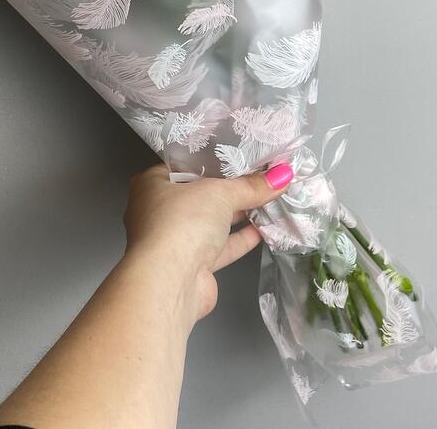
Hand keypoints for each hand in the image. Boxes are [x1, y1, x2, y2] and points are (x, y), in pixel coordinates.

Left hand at [121, 161, 293, 324]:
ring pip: (212, 221)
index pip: (186, 164)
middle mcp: (160, 210)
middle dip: (231, 188)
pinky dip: (241, 237)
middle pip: (201, 194)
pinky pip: (221, 245)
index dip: (215, 159)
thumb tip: (282, 175)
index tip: (243, 153)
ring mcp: (176, 239)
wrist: (171, 282)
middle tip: (263, 174)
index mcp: (153, 183)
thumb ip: (251, 186)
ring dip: (239, 213)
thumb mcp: (219, 193)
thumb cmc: (182, 221)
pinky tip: (265, 227)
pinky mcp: (193, 264)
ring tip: (270, 198)